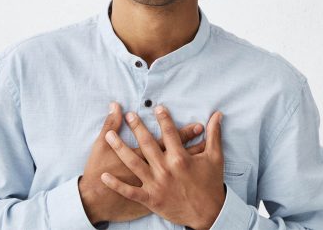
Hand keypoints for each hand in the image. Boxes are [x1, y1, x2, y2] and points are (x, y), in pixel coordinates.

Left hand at [101, 106, 224, 229]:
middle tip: (129, 115)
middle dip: (137, 127)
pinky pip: (130, 191)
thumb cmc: (211, 184)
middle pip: (148, 144)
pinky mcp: (150, 199)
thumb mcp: (215, 158)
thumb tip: (217, 115)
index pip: (170, 132)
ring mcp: (156, 184)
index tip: (156, 107)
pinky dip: (116, 184)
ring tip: (109, 135)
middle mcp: (166, 169)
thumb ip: (214, 134)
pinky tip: (105, 175)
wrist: (208, 215)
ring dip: (120, 148)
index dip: (163, 118)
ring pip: (134, 163)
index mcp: (181, 158)